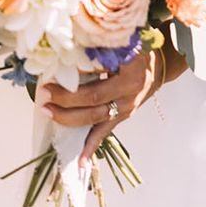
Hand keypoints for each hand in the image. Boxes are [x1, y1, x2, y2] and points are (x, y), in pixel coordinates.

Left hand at [39, 49, 165, 164]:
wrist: (160, 67)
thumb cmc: (137, 51)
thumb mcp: (122, 45)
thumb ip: (99, 51)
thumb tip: (67, 56)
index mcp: (129, 69)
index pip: (98, 72)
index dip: (75, 73)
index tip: (54, 71)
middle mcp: (129, 91)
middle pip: (93, 98)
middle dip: (66, 98)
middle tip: (45, 93)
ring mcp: (127, 107)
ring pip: (96, 118)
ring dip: (69, 117)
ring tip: (48, 112)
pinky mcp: (124, 117)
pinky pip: (105, 133)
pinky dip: (91, 147)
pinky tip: (80, 161)